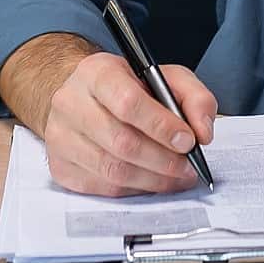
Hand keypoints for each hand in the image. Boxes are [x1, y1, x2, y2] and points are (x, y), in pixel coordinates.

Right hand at [41, 52, 217, 197]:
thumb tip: (203, 132)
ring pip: (112, 170)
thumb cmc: (126, 87)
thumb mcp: (165, 77)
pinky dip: (134, 190)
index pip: (128, 103)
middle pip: (121, 142)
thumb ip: (194, 97)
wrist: (81, 96)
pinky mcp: (60, 166)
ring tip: (176, 178)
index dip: (162, 126)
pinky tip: (150, 181)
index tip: (188, 141)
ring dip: (152, 179)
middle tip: (188, 167)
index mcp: (97, 73)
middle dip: (163, 160)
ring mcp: (60, 137)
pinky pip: (102, 188)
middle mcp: (71, 103)